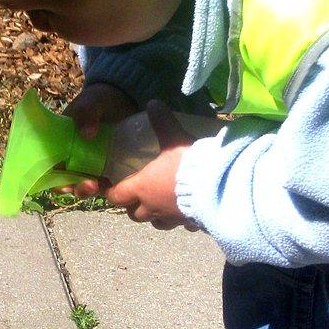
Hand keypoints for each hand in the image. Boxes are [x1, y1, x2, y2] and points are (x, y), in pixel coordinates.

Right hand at [63, 83, 136, 197]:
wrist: (124, 100)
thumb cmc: (100, 100)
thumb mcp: (91, 102)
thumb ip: (86, 113)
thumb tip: (87, 134)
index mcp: (60, 143)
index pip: (50, 166)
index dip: (53, 179)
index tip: (62, 185)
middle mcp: (73, 157)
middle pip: (67, 181)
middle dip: (75, 188)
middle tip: (88, 185)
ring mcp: (91, 164)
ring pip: (85, 184)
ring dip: (89, 190)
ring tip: (98, 186)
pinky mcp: (109, 167)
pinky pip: (105, 183)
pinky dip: (107, 188)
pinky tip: (113, 186)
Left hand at [105, 101, 199, 230]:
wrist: (216, 185)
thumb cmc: (188, 164)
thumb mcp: (173, 139)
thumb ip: (162, 121)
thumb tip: (153, 103)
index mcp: (142, 188)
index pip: (117, 196)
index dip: (112, 192)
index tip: (111, 188)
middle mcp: (153, 207)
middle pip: (134, 215)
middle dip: (134, 207)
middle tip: (138, 197)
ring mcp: (171, 217)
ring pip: (156, 223)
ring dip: (155, 217)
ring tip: (161, 206)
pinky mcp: (189, 223)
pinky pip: (181, 225)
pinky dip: (181, 220)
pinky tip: (188, 213)